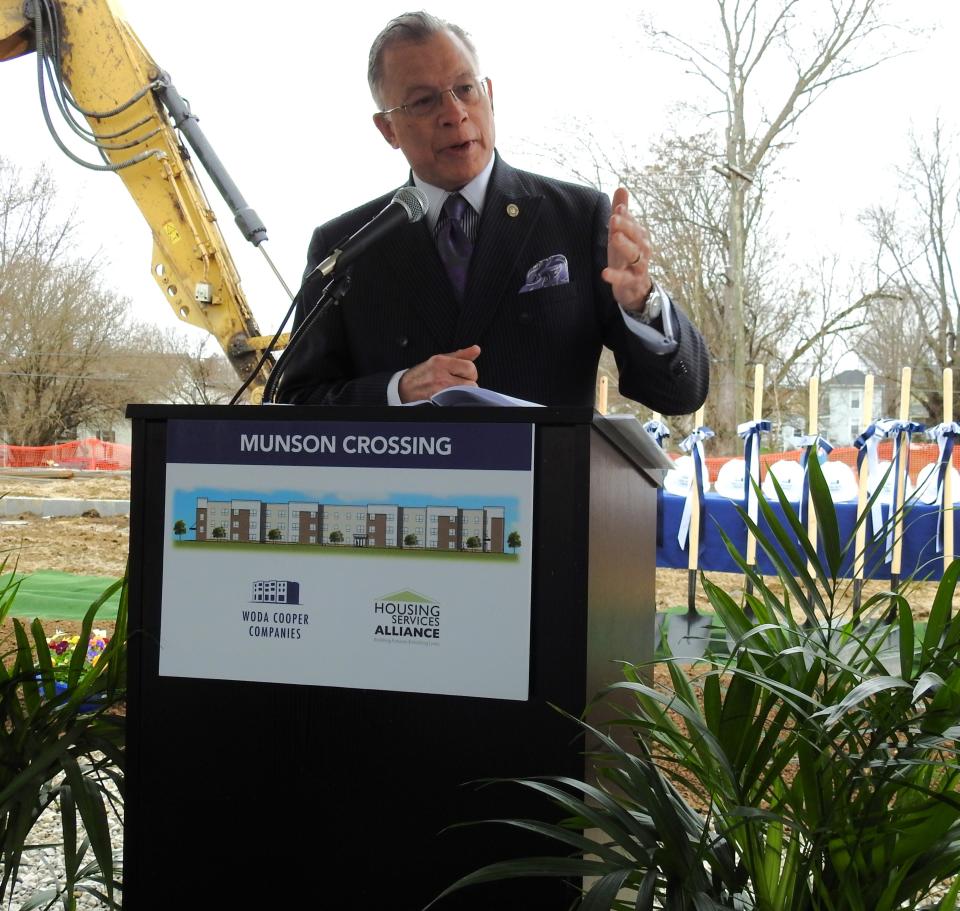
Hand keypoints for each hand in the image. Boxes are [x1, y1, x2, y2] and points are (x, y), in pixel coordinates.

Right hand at [398, 345, 480, 401]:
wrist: (402, 389)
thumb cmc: (422, 374)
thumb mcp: (439, 359)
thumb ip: (460, 355)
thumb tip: (476, 349)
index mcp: (441, 363)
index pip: (470, 368)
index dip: (470, 372)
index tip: (463, 374)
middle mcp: (440, 377)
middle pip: (471, 383)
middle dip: (467, 384)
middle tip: (457, 383)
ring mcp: (439, 392)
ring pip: (466, 394)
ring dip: (462, 393)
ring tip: (452, 391)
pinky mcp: (438, 403)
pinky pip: (458, 403)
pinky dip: (456, 401)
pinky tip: (449, 398)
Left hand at [601, 186, 653, 312]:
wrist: (636, 288)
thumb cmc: (628, 258)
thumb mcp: (622, 234)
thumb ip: (622, 213)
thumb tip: (621, 187)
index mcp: (640, 236)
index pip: (633, 223)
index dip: (626, 215)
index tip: (618, 207)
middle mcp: (642, 249)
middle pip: (636, 236)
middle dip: (626, 227)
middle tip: (614, 218)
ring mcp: (638, 266)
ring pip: (634, 254)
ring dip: (624, 245)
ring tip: (614, 238)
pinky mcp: (631, 282)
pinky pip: (624, 278)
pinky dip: (615, 276)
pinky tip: (605, 273)